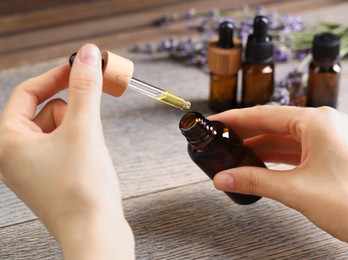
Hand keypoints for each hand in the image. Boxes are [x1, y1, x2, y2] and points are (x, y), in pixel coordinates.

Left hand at [0, 44, 133, 258]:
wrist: (95, 233)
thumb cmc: (80, 190)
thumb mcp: (83, 129)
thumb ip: (85, 87)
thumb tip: (88, 54)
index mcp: (8, 141)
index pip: (28, 92)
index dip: (56, 76)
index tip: (82, 65)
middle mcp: (16, 153)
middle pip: (47, 109)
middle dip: (73, 109)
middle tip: (92, 112)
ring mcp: (34, 165)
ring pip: (61, 126)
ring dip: (81, 127)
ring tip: (91, 147)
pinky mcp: (53, 174)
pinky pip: (67, 143)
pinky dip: (83, 141)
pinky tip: (91, 158)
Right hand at [210, 106, 347, 258]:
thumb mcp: (294, 190)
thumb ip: (254, 180)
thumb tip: (222, 178)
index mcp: (318, 122)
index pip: (266, 114)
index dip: (236, 119)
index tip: (216, 121)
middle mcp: (325, 124)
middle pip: (274, 124)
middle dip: (246, 133)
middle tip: (220, 138)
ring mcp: (329, 139)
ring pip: (284, 138)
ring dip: (259, 147)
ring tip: (233, 153)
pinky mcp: (330, 153)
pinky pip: (295, 150)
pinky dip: (275, 156)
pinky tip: (258, 163)